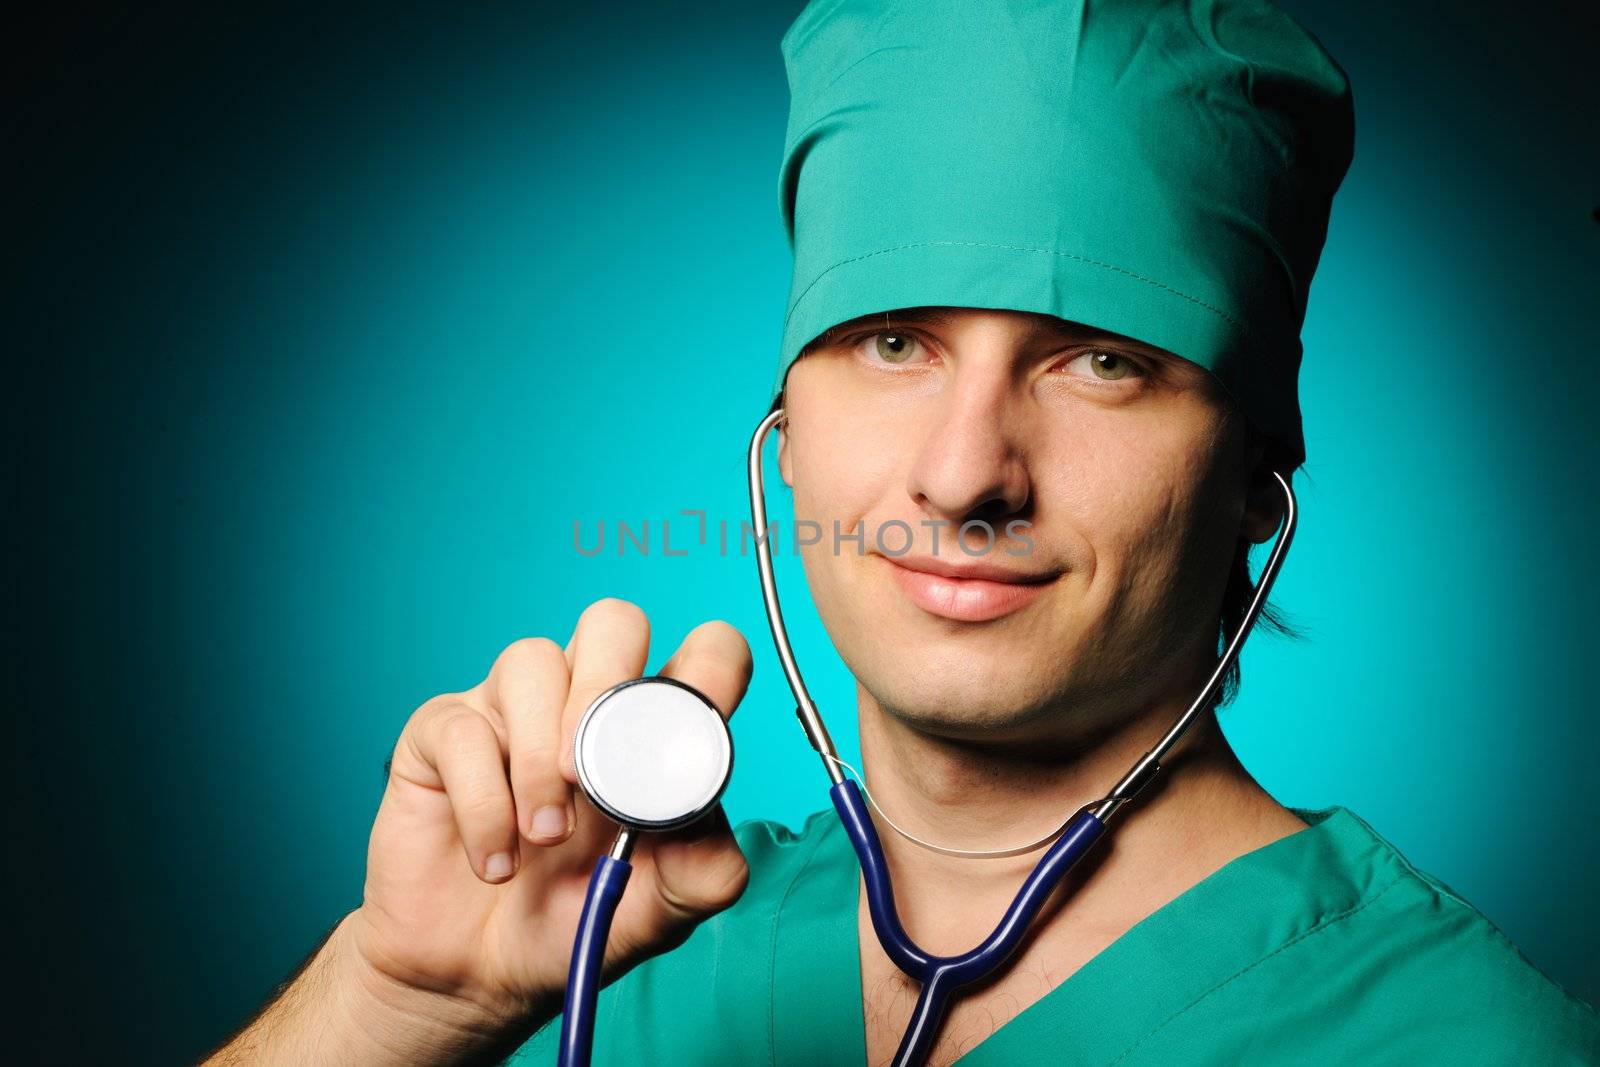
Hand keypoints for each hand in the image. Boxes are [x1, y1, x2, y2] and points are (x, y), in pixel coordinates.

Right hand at [347, 598, 752, 1050]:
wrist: (477, 975)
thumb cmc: (572, 919)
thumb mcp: (655, 912)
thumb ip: (699, 877)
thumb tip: (713, 843)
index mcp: (654, 729)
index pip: (704, 652)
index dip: (710, 671)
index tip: (691, 741)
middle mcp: (586, 701)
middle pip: (614, 622)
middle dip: (608, 683)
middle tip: (593, 777)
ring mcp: (513, 710)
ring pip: (532, 662)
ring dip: (538, 760)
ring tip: (543, 837)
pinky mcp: (444, 733)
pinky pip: (462, 728)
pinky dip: (483, 803)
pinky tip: (495, 860)